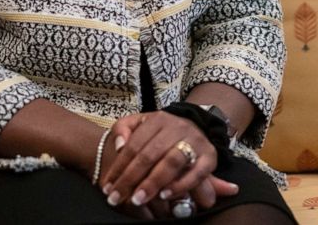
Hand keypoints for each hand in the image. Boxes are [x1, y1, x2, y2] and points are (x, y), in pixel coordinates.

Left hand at [101, 111, 216, 210]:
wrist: (195, 127)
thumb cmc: (161, 132)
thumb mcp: (140, 123)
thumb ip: (123, 129)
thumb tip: (119, 145)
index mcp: (158, 119)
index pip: (134, 145)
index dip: (119, 167)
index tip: (108, 187)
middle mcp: (177, 128)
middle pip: (150, 154)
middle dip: (132, 179)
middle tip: (118, 197)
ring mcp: (195, 141)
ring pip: (172, 162)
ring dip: (153, 182)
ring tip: (139, 198)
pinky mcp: (210, 156)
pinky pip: (196, 173)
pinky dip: (181, 185)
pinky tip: (165, 195)